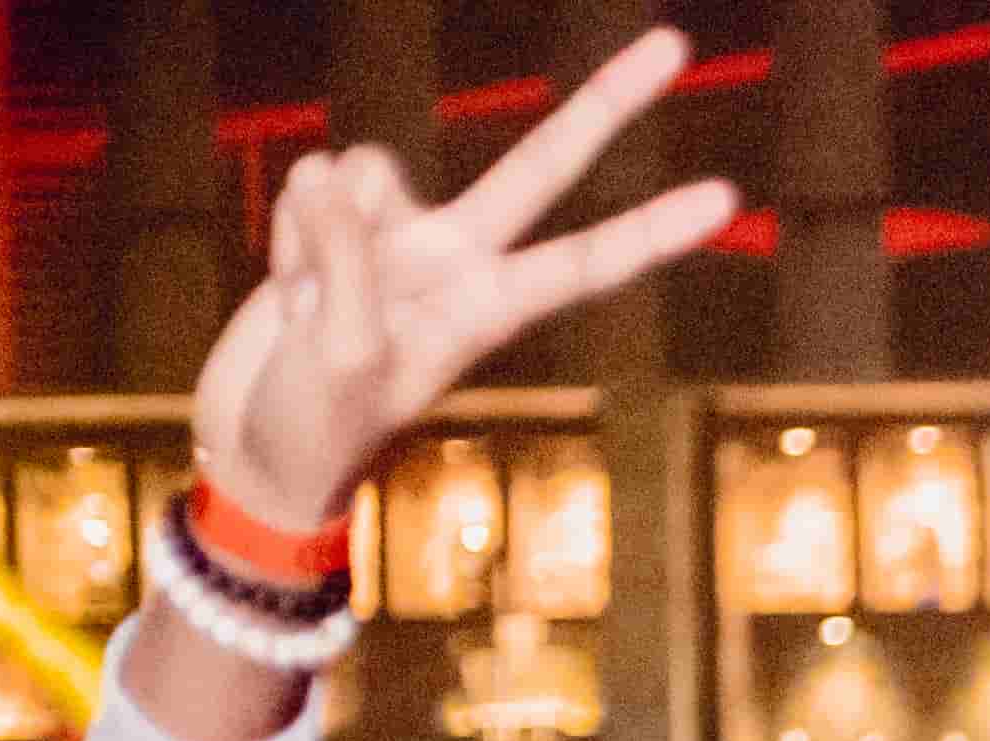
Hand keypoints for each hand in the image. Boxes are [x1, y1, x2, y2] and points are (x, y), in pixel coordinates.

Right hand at [196, 36, 734, 537]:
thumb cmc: (318, 427)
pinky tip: (288, 284)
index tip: (728, 196)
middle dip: (604, 105)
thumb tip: (333, 174)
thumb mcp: (340, 358)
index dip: (653, 229)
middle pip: (542, 168)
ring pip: (367, 169)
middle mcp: (461, 261)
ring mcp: (404, 238)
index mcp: (488, 310)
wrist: (260, 446)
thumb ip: (347, 264)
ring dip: (321, 224)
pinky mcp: (341, 224)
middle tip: (677, 44)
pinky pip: (313, 184)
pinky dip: (288, 229)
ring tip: (309, 299)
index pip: (589, 263)